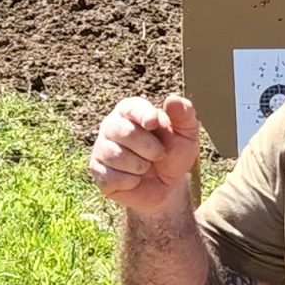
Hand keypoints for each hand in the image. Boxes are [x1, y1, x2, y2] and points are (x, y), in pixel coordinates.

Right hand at [90, 95, 200, 212]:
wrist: (167, 186)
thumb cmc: (174, 155)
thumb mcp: (187, 135)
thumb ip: (184, 115)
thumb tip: (173, 99)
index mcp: (131, 111)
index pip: (131, 107)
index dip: (143, 114)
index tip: (154, 123)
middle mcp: (111, 126)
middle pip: (123, 131)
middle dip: (150, 148)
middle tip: (160, 154)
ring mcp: (101, 148)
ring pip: (116, 155)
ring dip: (141, 166)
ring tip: (147, 167)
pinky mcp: (97, 170)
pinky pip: (112, 177)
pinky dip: (131, 182)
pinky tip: (135, 179)